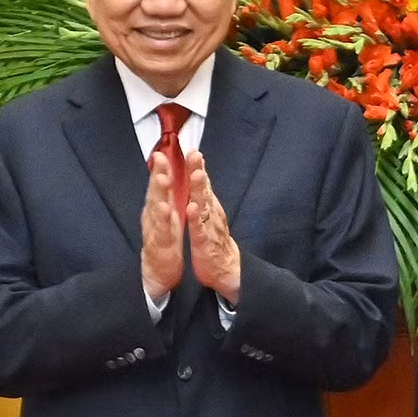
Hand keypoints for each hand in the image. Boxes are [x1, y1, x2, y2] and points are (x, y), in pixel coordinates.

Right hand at [140, 151, 184, 299]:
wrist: (158, 269)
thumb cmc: (164, 237)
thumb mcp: (166, 212)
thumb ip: (165, 192)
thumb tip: (164, 170)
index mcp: (158, 207)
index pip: (159, 184)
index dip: (159, 168)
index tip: (161, 152)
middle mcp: (153, 216)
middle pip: (155, 193)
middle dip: (157, 175)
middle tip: (160, 160)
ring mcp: (155, 230)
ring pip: (156, 210)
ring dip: (158, 194)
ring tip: (162, 179)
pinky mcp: (160, 246)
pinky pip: (162, 232)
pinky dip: (164, 221)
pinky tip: (167, 210)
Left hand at [186, 152, 241, 305]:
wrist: (225, 267)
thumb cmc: (214, 238)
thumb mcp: (208, 213)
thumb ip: (202, 194)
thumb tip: (198, 174)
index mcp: (208, 205)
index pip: (202, 182)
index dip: (198, 166)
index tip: (192, 149)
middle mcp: (211, 212)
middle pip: (204, 189)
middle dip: (199, 171)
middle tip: (195, 155)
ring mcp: (209, 226)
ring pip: (204, 205)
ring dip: (199, 190)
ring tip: (195, 175)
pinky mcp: (206, 242)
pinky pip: (201, 229)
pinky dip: (196, 219)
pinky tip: (192, 209)